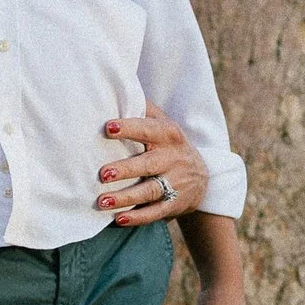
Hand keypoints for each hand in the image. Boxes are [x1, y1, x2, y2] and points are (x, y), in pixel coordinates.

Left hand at [95, 101, 206, 223]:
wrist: (202, 178)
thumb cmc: (167, 144)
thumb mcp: (162, 123)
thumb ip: (143, 109)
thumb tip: (116, 85)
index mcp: (168, 135)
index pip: (148, 129)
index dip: (129, 128)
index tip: (108, 127)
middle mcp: (173, 158)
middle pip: (149, 164)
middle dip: (126, 169)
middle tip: (102, 173)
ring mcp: (176, 183)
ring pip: (150, 191)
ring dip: (125, 197)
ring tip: (102, 201)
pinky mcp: (175, 204)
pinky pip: (156, 213)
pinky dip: (137, 217)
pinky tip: (118, 219)